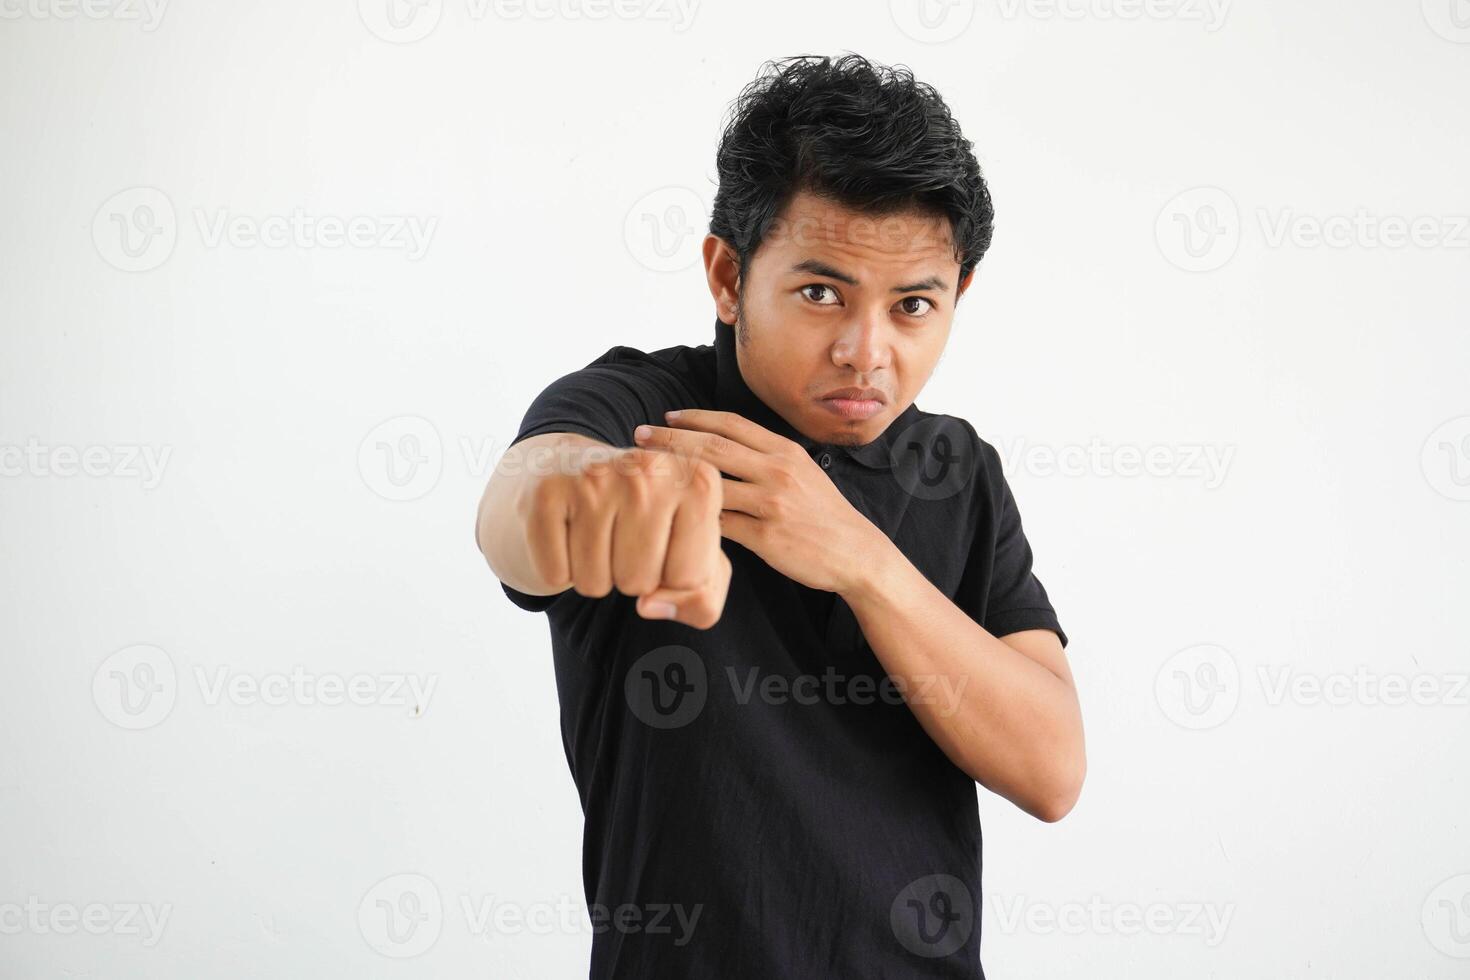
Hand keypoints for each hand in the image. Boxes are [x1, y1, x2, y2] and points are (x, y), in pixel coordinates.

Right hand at [517, 443, 731, 627]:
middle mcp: (650, 470)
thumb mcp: (695, 557)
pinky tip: (568, 532)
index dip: (673, 578)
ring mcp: (595, 477)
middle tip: (624, 539)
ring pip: (595, 584)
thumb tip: (649, 607)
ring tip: (598, 535)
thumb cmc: (649, 521)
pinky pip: (555, 575)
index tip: (665, 545)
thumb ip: (702, 600)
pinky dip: (559, 569)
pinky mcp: (547, 491)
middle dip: (632, 577)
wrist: (575, 471)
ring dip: (595, 575)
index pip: (690, 578)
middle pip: (640, 583)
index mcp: (700, 482)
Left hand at [633, 409, 892, 596]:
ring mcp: (771, 503)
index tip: (666, 418)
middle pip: (712, 447)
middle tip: (639, 436)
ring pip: (710, 484)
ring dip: (674, 479)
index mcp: (784, 450)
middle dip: (670, 439)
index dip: (694, 418)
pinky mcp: (766, 536)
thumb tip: (725, 448)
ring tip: (647, 476)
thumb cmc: (824, 514)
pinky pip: (720, 525)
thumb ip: (767, 458)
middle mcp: (777, 470)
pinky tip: (670, 518)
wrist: (856, 552)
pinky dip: (694, 521)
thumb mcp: (802, 472)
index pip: (730, 424)